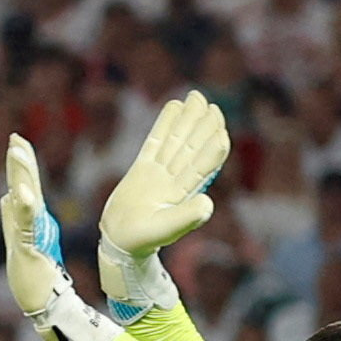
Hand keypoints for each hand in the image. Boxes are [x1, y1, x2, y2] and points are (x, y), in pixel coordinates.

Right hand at [0, 136, 119, 340]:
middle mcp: (22, 228)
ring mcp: (22, 239)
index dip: (21, 165)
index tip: (18, 141)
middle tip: (15, 139)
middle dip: (18, 164)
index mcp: (29, 223)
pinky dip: (23, 210)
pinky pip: (25, 227)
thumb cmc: (41, 279)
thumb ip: (21, 220)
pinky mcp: (26, 252)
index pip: (25, 187)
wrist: (43, 307)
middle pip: (21, 188)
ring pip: (21, 202)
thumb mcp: (33, 243)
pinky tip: (21, 193)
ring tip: (16, 154)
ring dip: (19, 177)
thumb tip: (8, 196)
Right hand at [98, 92, 226, 311]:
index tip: (220, 129)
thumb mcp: (165, 230)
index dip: (212, 147)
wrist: (120, 242)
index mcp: (184, 192)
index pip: (203, 165)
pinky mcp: (142, 169)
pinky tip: (173, 106)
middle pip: (192, 147)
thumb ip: (186, 218)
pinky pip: (156, 141)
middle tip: (212, 105)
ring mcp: (159, 172)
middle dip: (202, 126)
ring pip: (176, 140)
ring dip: (187, 120)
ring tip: (195, 97)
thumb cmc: (142, 240)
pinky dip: (164, 124)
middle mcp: (175, 179)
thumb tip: (209, 204)